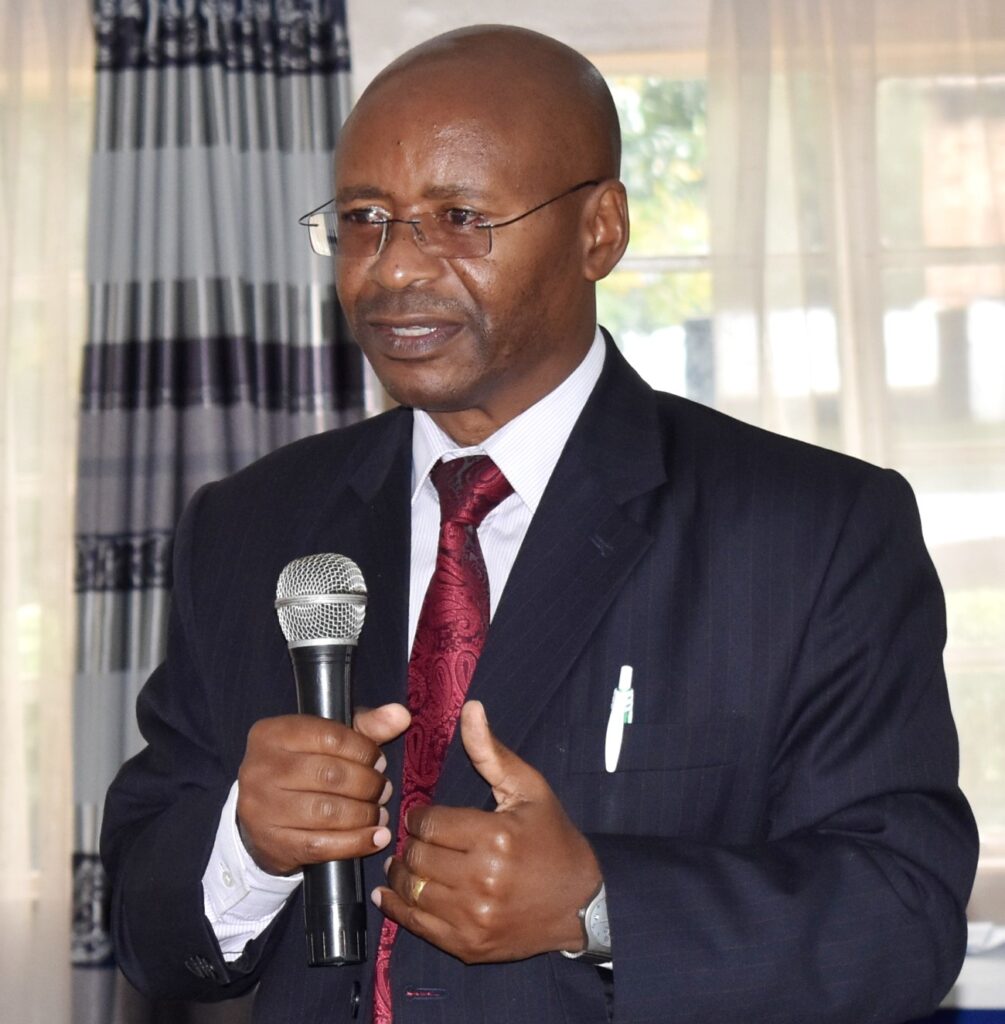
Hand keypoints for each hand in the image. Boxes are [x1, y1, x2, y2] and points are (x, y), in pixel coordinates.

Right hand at [236, 703, 409, 874]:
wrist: (261, 817)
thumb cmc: (304, 767)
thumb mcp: (329, 739)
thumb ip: (367, 726)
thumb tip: (401, 715)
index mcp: (273, 733)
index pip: (330, 736)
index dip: (364, 750)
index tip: (379, 761)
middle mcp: (261, 768)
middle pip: (330, 775)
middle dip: (368, 784)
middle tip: (384, 790)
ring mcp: (262, 808)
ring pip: (327, 812)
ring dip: (365, 814)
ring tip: (379, 813)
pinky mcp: (271, 844)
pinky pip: (321, 845)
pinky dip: (356, 843)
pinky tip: (376, 838)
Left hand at [374, 701, 601, 962]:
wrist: (581, 904)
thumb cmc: (553, 839)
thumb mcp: (529, 790)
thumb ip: (492, 752)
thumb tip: (470, 708)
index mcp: (496, 838)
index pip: (429, 823)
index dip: (419, 816)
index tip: (424, 815)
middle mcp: (482, 880)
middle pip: (417, 856)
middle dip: (410, 842)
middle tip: (416, 838)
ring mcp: (474, 917)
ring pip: (412, 889)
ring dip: (401, 873)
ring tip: (405, 862)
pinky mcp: (468, 945)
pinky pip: (417, 925)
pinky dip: (397, 907)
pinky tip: (390, 894)